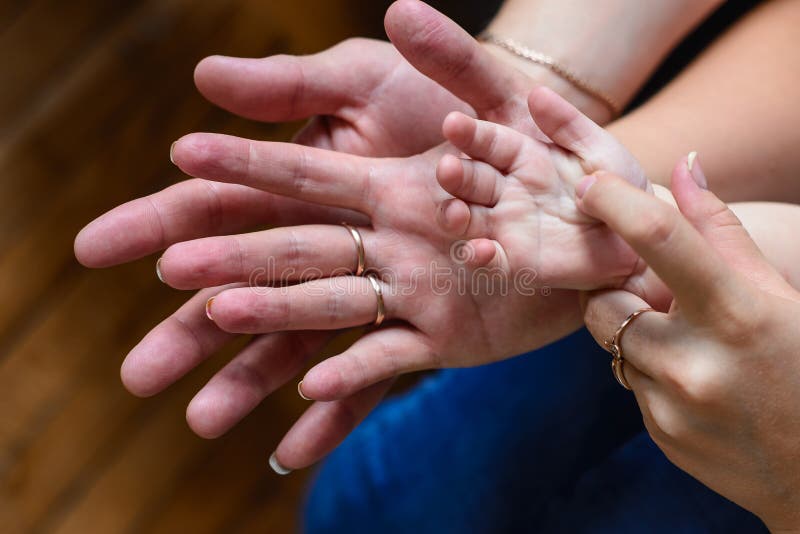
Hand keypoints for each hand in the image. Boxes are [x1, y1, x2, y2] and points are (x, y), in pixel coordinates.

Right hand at [75, 0, 609, 471]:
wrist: (573, 180)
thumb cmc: (489, 115)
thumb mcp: (395, 83)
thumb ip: (306, 80)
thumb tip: (204, 73)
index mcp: (343, 181)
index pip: (245, 197)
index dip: (179, 223)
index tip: (108, 247)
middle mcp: (357, 240)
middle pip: (262, 278)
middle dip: (200, 319)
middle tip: (138, 367)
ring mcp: (392, 290)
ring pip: (308, 334)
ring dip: (253, 373)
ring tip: (202, 416)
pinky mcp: (435, 332)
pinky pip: (379, 372)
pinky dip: (338, 406)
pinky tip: (292, 444)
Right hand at [433, 89, 646, 289]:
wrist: (638, 236)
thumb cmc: (617, 186)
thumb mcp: (597, 148)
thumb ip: (567, 123)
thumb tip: (536, 93)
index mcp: (521, 157)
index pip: (487, 142)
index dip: (470, 134)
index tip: (452, 123)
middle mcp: (505, 191)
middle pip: (469, 179)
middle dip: (455, 174)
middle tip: (446, 169)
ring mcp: (506, 226)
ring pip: (468, 218)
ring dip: (454, 214)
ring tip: (454, 212)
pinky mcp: (515, 261)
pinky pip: (489, 260)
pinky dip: (478, 257)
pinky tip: (479, 250)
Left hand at [578, 157, 799, 529]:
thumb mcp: (776, 292)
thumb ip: (721, 231)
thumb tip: (684, 165)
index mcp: (736, 313)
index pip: (659, 240)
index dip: (615, 202)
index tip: (589, 185)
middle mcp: (696, 361)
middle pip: (604, 304)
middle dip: (616, 295)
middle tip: (653, 299)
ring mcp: (673, 406)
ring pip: (613, 347)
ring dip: (636, 337)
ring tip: (688, 347)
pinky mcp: (660, 434)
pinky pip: (631, 386)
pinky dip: (652, 377)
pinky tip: (695, 386)